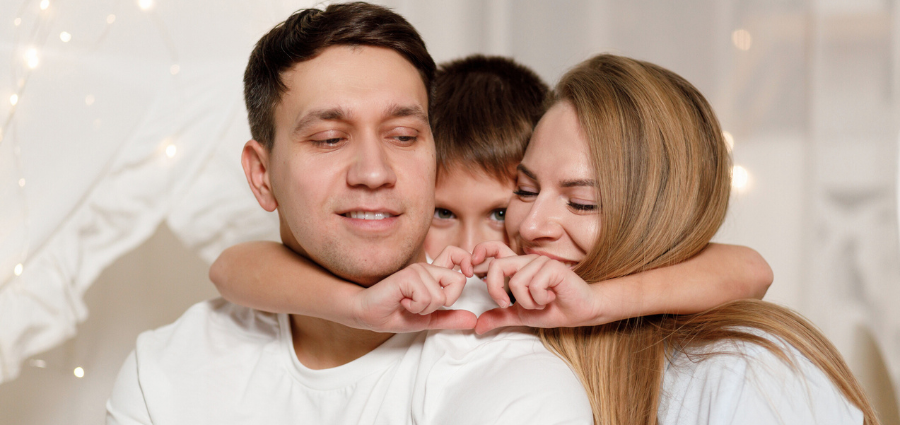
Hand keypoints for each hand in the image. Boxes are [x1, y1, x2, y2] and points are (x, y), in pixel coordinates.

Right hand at [349, 261, 475, 332]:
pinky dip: (415, 307)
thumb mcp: (427, 320)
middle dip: (444, 302)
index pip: (457, 255)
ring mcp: (417, 270)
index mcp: (432, 275)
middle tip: (422, 305)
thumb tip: (473, 321)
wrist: (367, 314)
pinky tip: (401, 302)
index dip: (467, 262)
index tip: (469, 274)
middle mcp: (426, 268)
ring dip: (424, 308)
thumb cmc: (393, 314)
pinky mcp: (408, 276)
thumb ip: (449, 318)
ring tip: (407, 304)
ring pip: (441, 295)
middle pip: (458, 280)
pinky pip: (427, 297)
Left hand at [474, 254, 597, 333]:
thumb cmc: (553, 309)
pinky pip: (533, 285)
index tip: (472, 271)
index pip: (495, 249)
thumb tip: (477, 326)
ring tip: (542, 301)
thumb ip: (499, 317)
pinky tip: (552, 297)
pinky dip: (540, 299)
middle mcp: (527, 261)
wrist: (580, 312)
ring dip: (528, 302)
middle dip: (495, 290)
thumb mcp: (520, 315)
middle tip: (505, 303)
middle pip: (497, 266)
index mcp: (517, 268)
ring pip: (517, 282)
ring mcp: (540, 262)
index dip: (481, 252)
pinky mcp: (553, 267)